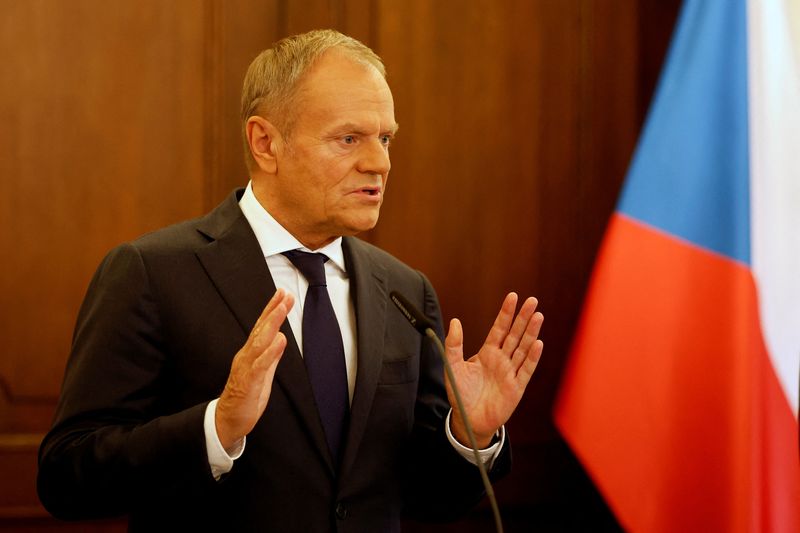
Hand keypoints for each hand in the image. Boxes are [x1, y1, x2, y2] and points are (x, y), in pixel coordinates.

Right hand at [216, 289, 293, 449]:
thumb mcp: (264, 373)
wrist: (228, 420)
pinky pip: (260, 364)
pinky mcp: (248, 381)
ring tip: (282, 308)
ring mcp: (246, 367)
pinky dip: (271, 351)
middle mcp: (246, 356)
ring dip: (272, 323)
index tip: (283, 294)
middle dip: (273, 310)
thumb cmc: (245, 396)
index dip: (272, 310)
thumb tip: (281, 337)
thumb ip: (271, 355)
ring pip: (260, 341)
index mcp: (250, 353)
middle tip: (284, 294)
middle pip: (261, 329)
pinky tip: (280, 340)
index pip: (262, 327)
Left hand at [446, 293, 542, 447]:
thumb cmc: (461, 393)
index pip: (499, 328)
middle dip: (523, 318)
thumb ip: (454, 344)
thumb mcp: (452, 366)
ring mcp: (510, 372)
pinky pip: (526, 370)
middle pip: (515, 335)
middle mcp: (502, 359)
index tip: (513, 297)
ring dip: (531, 332)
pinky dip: (532, 357)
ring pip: (523, 348)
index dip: (506, 313)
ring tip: (538, 316)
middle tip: (532, 301)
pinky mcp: (516, 387)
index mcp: (488, 352)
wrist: (468, 419)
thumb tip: (455, 321)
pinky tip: (538, 343)